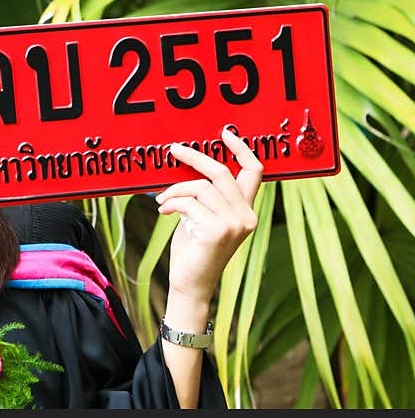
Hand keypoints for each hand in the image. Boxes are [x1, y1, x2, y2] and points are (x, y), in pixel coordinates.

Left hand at [155, 127, 262, 304]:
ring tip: (163, 201)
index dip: (242, 149)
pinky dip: (171, 203)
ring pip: (200, 187)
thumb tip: (189, 166)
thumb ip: (206, 196)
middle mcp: (246, 216)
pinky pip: (188, 203)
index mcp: (246, 210)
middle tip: (173, 150)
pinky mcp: (217, 231)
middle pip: (221, 172)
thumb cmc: (194, 249)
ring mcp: (234, 224)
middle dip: (195, 157)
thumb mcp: (202, 217)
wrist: (189, 283)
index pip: (254, 172)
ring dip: (175, 190)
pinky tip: (164, 212)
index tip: (226, 134)